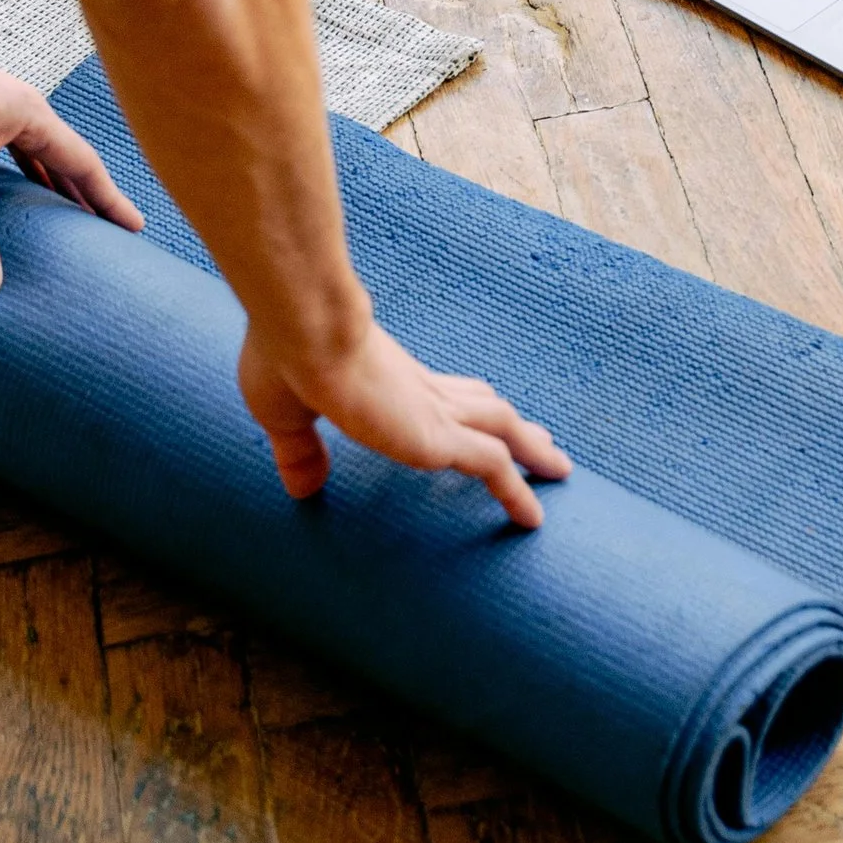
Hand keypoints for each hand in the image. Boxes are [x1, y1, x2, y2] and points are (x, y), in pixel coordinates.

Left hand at [0, 27, 139, 295]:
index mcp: (30, 116)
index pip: (82, 164)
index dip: (108, 199)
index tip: (132, 226)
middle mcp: (11, 110)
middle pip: (56, 160)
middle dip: (77, 197)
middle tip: (97, 231)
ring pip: (18, 156)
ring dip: (35, 187)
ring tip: (46, 221)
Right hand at [238, 315, 570, 530]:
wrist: (302, 323)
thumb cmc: (283, 355)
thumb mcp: (284, 413)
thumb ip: (300, 451)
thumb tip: (303, 487)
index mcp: (384, 374)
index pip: (437, 389)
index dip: (461, 402)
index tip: (474, 413)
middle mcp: (418, 386)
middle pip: (482, 402)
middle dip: (511, 421)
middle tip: (540, 439)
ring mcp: (431, 409)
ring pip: (502, 427)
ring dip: (532, 449)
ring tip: (559, 470)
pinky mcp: (436, 434)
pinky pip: (494, 467)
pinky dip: (518, 492)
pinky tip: (533, 519)